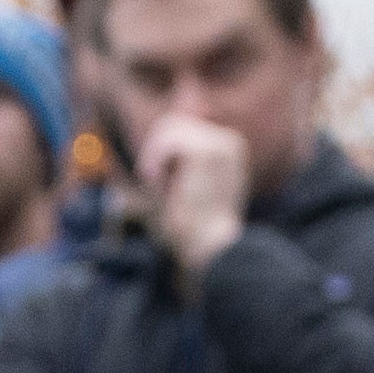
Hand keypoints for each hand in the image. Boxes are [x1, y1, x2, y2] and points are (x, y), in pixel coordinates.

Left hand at [138, 112, 251, 272]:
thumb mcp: (179, 186)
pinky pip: (168, 138)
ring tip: (157, 184)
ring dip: (155, 156)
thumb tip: (143, 136)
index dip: (162, 150)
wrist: (212, 249)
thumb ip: (167, 158)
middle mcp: (229, 142)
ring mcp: (222, 144)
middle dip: (156, 150)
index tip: (162, 183)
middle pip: (175, 122)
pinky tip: (158, 182)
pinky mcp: (209, 152)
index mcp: (228, 149)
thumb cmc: (194, 228)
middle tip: (156, 184)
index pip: (184, 128)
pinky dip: (155, 159)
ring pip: (171, 127)